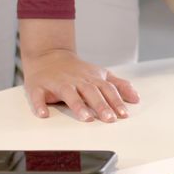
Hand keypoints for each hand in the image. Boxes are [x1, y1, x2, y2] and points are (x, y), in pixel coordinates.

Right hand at [19, 19, 138, 121]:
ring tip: (86, 118)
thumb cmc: (77, 70)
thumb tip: (136, 98)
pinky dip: (39, 105)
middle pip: (90, 92)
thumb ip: (119, 85)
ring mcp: (57, 83)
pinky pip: (38, 96)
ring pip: (68, 93)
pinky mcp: (38, 87)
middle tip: (109, 118)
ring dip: (77, 105)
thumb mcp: (100, 74)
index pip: (106, 89)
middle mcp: (76, 80)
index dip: (116, 101)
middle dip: (101, 105)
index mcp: (91, 79)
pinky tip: (44, 114)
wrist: (48, 55)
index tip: (124, 114)